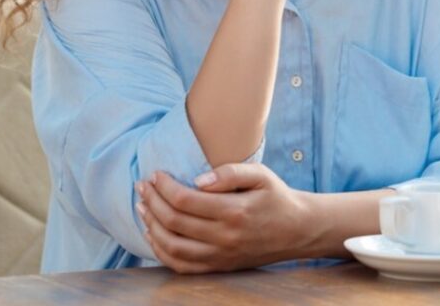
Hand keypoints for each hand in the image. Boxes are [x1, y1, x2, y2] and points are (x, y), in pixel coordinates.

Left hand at [135, 163, 316, 272]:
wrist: (297, 230)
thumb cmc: (276, 197)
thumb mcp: (261, 174)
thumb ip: (230, 172)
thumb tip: (198, 180)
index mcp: (234, 211)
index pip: (185, 200)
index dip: (164, 186)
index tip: (155, 174)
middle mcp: (225, 237)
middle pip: (174, 221)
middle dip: (152, 201)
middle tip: (142, 186)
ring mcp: (220, 256)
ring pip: (172, 246)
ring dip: (150, 226)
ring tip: (142, 207)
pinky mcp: (219, 267)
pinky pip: (181, 266)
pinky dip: (161, 252)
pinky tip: (153, 235)